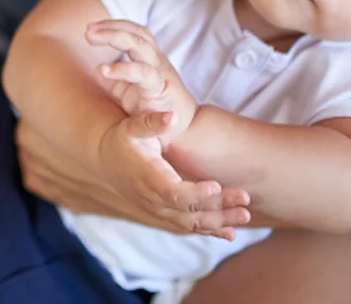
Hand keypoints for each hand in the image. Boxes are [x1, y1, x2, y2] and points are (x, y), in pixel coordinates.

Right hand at [16, 117, 250, 239]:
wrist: (106, 159)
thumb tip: (172, 116)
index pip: (173, 192)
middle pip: (187, 211)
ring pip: (190, 223)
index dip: (195, 193)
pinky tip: (229, 233)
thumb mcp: (132, 125)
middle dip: (218, 207)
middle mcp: (152, 199)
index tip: (217, 186)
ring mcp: (157, 210)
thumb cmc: (122, 138)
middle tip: (245, 198)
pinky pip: (187, 226)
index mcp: (147, 177)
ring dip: (218, 222)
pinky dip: (208, 230)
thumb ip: (151, 122)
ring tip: (244, 217)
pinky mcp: (163, 213)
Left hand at [86, 19, 197, 142]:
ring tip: (92, 37)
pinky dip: (124, 69)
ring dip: (116, 37)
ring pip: (141, 45)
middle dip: (111, 27)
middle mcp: (157, 61)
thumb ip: (116, 82)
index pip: (135, 32)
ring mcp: (161, 72)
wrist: (187, 132)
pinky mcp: (162, 89)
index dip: (114, 25)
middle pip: (138, 33)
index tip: (91, 27)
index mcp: (151, 59)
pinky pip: (144, 74)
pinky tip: (104, 70)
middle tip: (88, 30)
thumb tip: (96, 70)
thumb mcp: (132, 94)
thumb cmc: (158, 111)